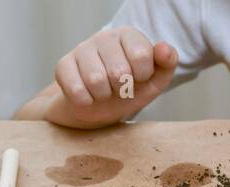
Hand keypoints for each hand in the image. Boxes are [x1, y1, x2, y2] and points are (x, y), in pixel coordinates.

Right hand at [47, 26, 177, 128]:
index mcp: (129, 35)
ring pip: (96, 80)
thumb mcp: (153, 82)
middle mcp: (104, 36)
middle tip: (118, 88)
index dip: (142, 76)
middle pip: (119, 71)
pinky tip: (87, 95)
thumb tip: (164, 48)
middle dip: (122, 89)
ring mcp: (81, 49)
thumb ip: (166, 65)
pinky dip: (86, 101)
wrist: (95, 108)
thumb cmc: (127, 91)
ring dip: (103, 96)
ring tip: (103, 91)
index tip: (138, 78)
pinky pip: (77, 90)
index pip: (141, 55)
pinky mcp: (63, 65)